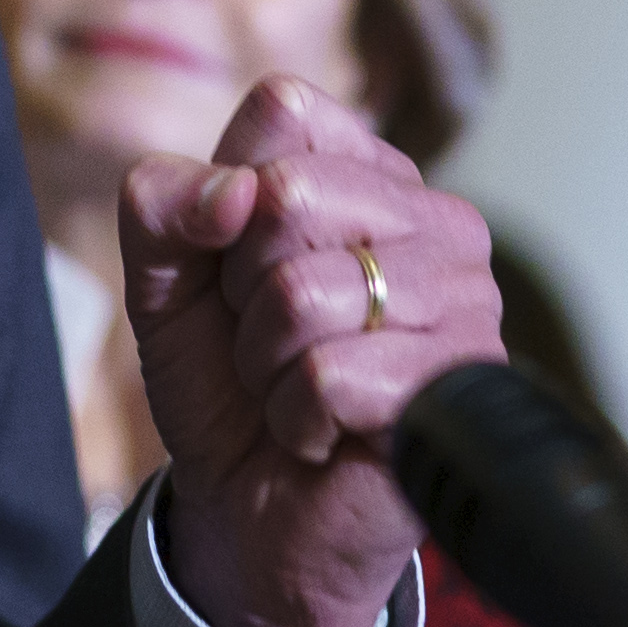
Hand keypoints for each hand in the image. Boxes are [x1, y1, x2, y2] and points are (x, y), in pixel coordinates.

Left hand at [124, 78, 490, 626]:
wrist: (250, 514)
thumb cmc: (227, 387)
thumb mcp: (164, 283)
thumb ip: (164, 206)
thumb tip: (230, 191)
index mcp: (373, 174)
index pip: (284, 111)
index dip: (226, 199)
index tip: (236, 267)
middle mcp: (436, 223)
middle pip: (288, 196)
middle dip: (242, 289)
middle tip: (270, 342)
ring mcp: (463, 302)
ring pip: (304, 291)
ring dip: (267, 362)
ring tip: (295, 389)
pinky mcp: (457, 384)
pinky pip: (330, 374)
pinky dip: (295, 417)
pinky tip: (323, 433)